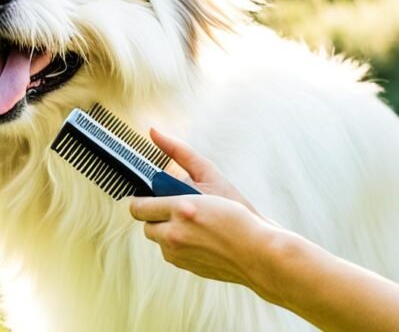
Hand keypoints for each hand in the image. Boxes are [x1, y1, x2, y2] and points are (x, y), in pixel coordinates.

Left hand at [129, 129, 277, 285]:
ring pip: (158, 238)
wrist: (260, 252)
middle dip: (157, 214)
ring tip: (194, 221)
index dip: (141, 199)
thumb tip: (153, 131)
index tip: (147, 194)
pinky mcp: (185, 266)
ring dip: (168, 228)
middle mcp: (174, 234)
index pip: (138, 206)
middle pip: (146, 224)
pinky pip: (172, 251)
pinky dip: (180, 243)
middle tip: (178, 206)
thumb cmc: (239, 212)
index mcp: (180, 209)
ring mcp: (178, 254)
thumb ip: (179, 152)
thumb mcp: (210, 175)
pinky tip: (201, 236)